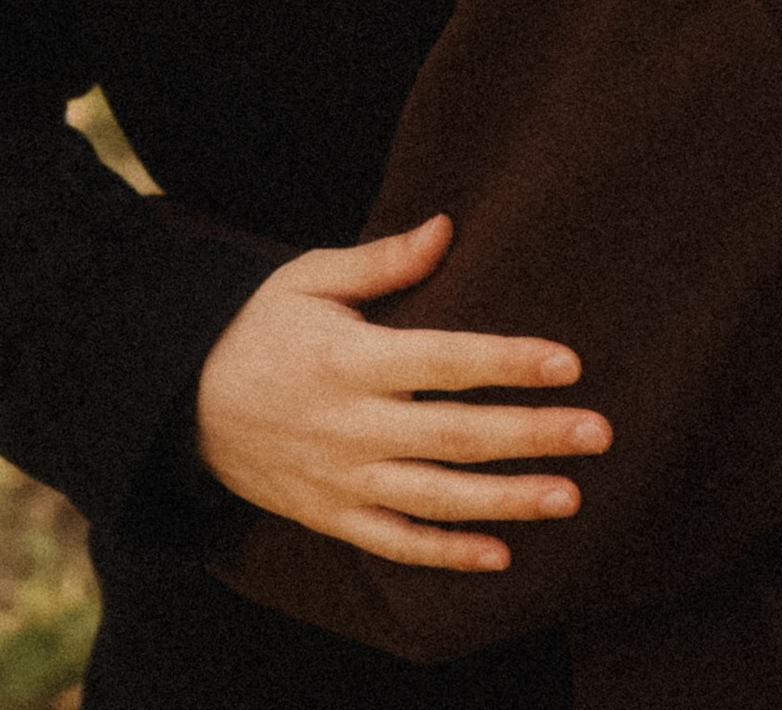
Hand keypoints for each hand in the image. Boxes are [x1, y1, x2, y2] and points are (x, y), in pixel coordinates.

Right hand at [195, 215, 608, 569]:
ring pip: (438, 498)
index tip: (568, 362)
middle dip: (531, 434)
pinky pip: (397, 544)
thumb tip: (447, 227)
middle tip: (599, 432)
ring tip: (569, 495)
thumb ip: (382, 262)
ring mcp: (341, 478)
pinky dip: (447, 554)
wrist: (182, 400)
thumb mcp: (308, 278)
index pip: (445, 360)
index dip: (509, 361)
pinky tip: (500, 554)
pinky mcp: (331, 516)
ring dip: (507, 500)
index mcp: (348, 359)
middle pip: (456, 435)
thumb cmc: (256, 326)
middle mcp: (351, 425)